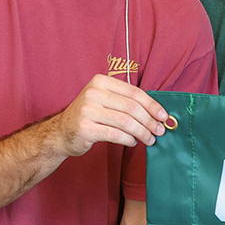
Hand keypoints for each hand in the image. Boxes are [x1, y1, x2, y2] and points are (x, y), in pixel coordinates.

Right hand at [49, 74, 171, 156]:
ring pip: (125, 122)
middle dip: (149, 121)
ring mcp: (87, 110)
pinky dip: (128, 140)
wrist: (61, 133)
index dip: (152, 105)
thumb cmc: (89, 117)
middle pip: (131, 108)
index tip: (163, 116)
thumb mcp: (104, 101)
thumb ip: (126, 102)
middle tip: (159, 131)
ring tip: (149, 139)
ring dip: (142, 132)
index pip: (133, 92)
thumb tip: (157, 113)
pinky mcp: (85, 128)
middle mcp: (93, 93)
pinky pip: (115, 135)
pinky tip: (133, 142)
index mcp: (100, 82)